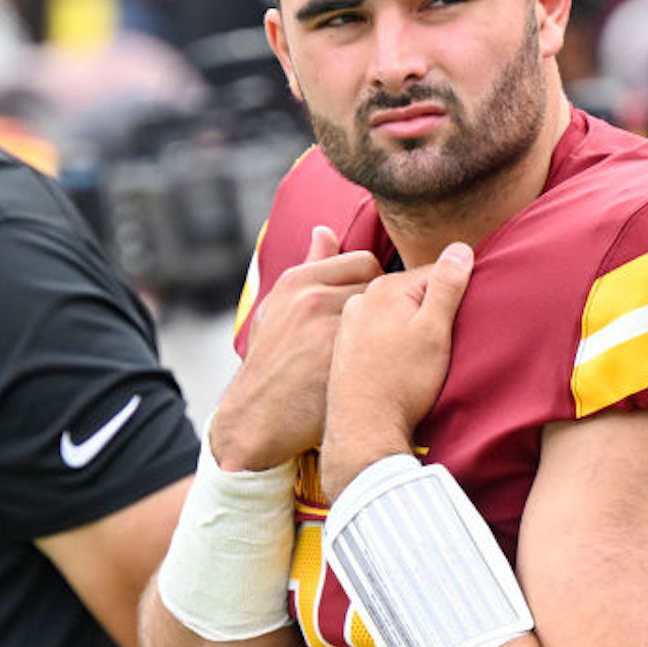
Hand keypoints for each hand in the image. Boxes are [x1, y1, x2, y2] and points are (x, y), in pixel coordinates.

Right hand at [210, 226, 383, 470]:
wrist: (258, 416)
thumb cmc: (270, 361)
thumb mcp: (277, 307)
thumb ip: (307, 267)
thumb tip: (325, 230)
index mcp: (297, 280)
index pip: (363, 261)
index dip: (373, 283)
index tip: (372, 304)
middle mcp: (313, 298)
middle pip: (379, 285)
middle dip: (384, 304)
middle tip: (383, 327)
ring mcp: (329, 328)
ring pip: (385, 314)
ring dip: (389, 328)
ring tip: (383, 345)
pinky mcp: (344, 359)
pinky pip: (386, 343)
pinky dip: (389, 352)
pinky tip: (383, 364)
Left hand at [320, 242, 473, 501]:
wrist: (363, 428)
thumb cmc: (402, 381)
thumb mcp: (434, 330)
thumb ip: (447, 286)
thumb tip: (460, 247)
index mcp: (385, 288)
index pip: (435, 274)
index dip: (456, 296)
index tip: (460, 320)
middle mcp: (361, 299)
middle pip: (411, 294)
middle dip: (430, 311)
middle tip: (440, 344)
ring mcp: (348, 323)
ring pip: (393, 314)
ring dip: (409, 328)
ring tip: (418, 359)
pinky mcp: (344, 348)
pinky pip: (377, 334)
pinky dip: (390, 344)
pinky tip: (396, 366)